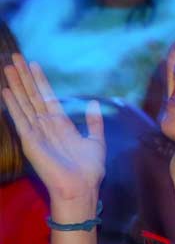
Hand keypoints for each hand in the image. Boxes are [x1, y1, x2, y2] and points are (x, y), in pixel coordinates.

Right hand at [1, 54, 104, 202]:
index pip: (47, 97)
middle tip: (15, 56)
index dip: (40, 80)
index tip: (33, 64)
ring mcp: (36, 132)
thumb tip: (94, 103)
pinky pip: (20, 119)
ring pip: (24, 102)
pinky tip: (6, 90)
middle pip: (32, 95)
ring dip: (16, 84)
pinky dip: (13, 104)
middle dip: (24, 76)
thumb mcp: (96, 141)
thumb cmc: (89, 169)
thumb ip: (94, 122)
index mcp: (61, 124)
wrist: (82, 187)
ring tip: (8, 67)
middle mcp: (45, 125)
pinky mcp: (30, 141)